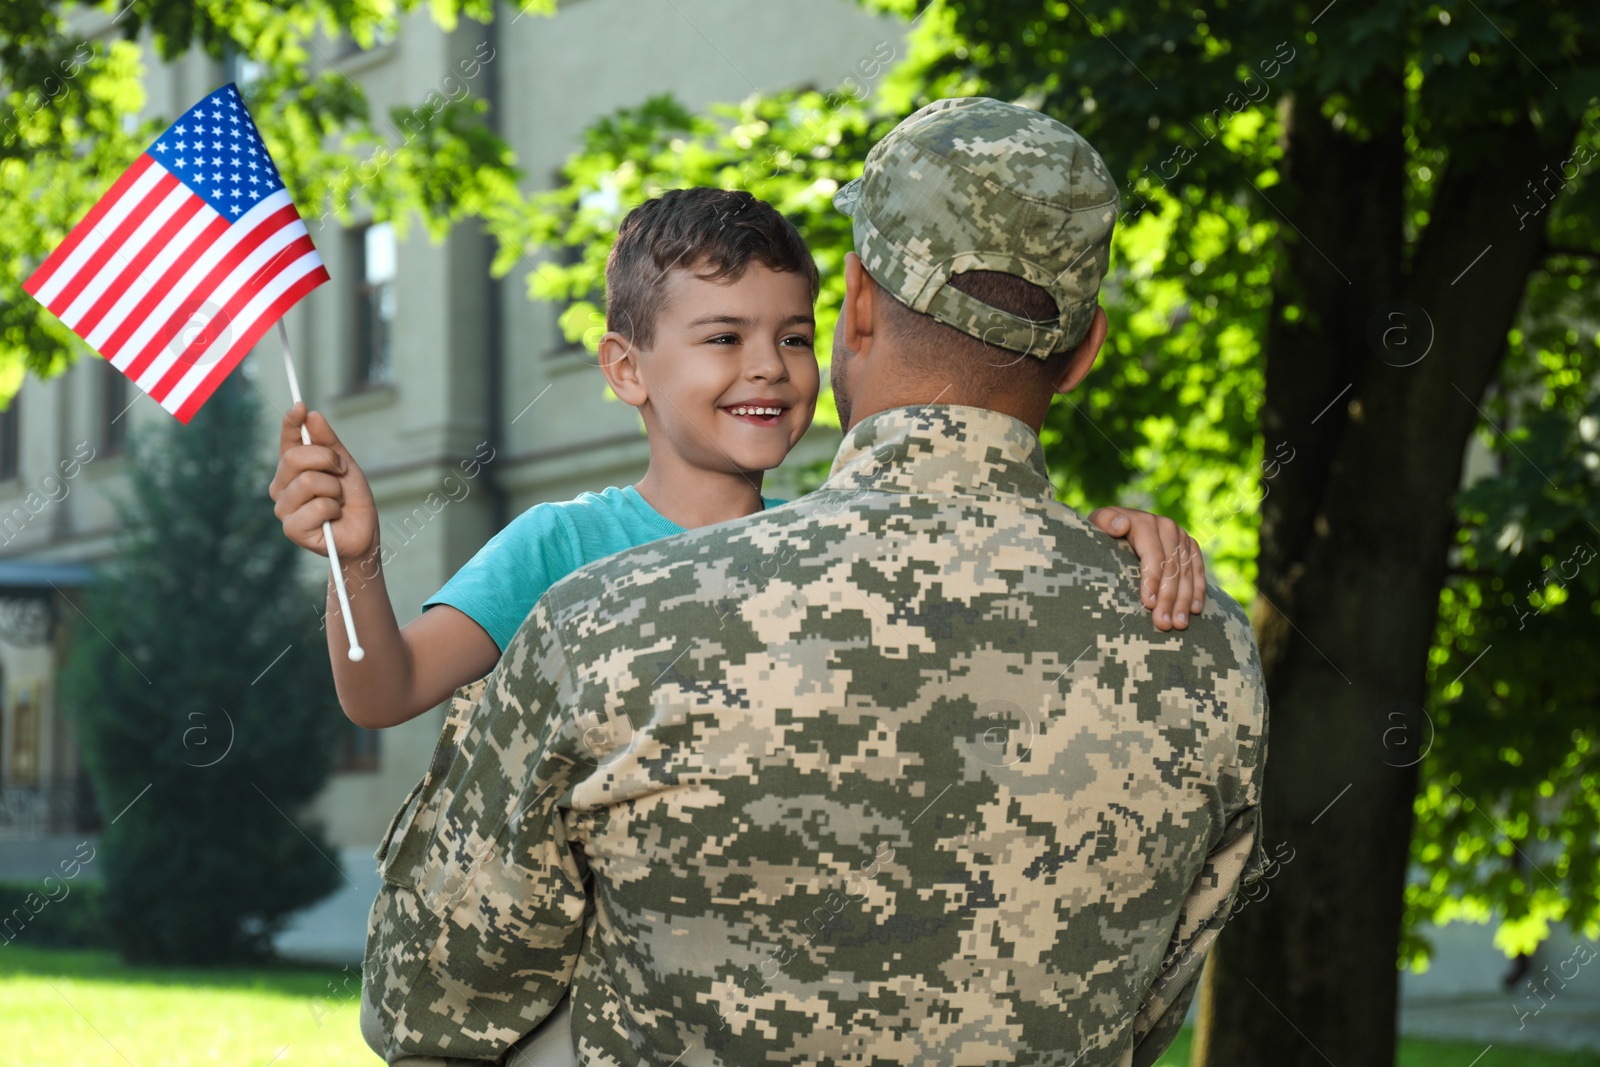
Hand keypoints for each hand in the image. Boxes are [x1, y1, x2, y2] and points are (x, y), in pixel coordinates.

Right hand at [268, 402, 378, 561]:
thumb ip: (329, 442)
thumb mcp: (345, 466)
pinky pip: (317, 506)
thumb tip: (312, 415)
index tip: (300, 406)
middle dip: (327, 460)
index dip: (291, 423)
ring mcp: (284, 508)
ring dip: (334, 489)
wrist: (364, 534)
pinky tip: (333, 517)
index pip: (287, 441)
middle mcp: (282, 487)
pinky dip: (333, 509)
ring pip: (308, 481)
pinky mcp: (292, 528)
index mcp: (292, 470)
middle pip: (295, 458)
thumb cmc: (352, 500)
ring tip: (337, 501)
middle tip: (341, 473)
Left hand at [1088, 506, 1205, 630]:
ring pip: (1186, 572)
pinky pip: (1198, 570)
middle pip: (1171, 567)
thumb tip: (1121, 525)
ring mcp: (1180, 535)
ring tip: (1179, 624)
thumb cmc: (1102, 532)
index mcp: (1144, 522)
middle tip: (1163, 624)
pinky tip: (1195, 610)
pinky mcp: (1189, 546)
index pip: (1153, 554)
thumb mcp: (1097, 524)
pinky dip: (1198, 591)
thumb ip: (1105, 521)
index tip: (1149, 605)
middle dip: (1168, 598)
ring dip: (1184, 600)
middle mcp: (1166, 526)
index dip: (1152, 580)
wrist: (1116, 524)